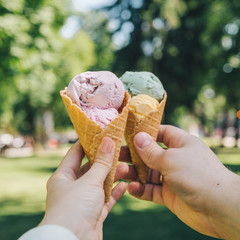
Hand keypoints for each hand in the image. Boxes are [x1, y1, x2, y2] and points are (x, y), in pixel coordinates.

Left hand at [40, 137, 126, 239]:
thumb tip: (108, 140)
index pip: (76, 153)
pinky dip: (114, 193)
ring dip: (112, 176)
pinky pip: (105, 200)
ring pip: (99, 184)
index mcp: (63, 177)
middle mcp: (71, 188)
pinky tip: (125, 186)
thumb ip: (101, 162)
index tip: (101, 133)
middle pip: (90, 169)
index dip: (88, 142)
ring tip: (126, 167)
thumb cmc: (74, 208)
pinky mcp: (93, 214)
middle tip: (118, 149)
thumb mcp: (90, 181)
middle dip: (104, 160)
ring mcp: (82, 202)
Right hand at [118, 125, 239, 238]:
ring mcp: (172, 177)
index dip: (145, 132)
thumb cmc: (197, 175)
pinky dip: (141, 189)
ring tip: (119, 173)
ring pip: (148, 173)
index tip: (128, 133)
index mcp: (181, 143)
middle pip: (150, 154)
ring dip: (134, 173)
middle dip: (134, 155)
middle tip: (116, 155)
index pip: (161, 132)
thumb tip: (137, 137)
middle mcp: (176, 159)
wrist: (219, 208)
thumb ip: (151, 150)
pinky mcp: (169, 194)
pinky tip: (132, 188)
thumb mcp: (171, 159)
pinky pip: (151, 190)